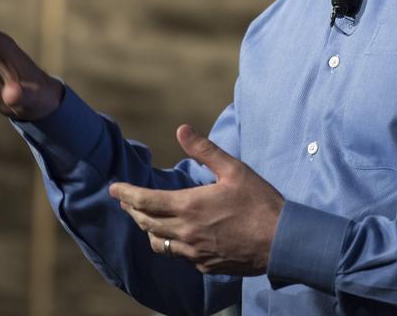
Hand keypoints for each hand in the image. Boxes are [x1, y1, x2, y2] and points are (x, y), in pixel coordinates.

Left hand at [109, 125, 283, 275]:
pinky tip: (175, 236)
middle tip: (125, 200)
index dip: (126, 194)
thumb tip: (181, 130)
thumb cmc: (260, 203)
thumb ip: (204, 150)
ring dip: (148, 229)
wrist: (282, 242)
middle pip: (146, 223)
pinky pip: (178, 256)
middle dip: (132, 210)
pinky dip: (169, 244)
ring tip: (146, 218)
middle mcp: (187, 232)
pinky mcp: (205, 265)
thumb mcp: (234, 169)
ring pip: (159, 244)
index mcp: (190, 206)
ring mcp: (195, 253)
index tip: (113, 188)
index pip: (145, 201)